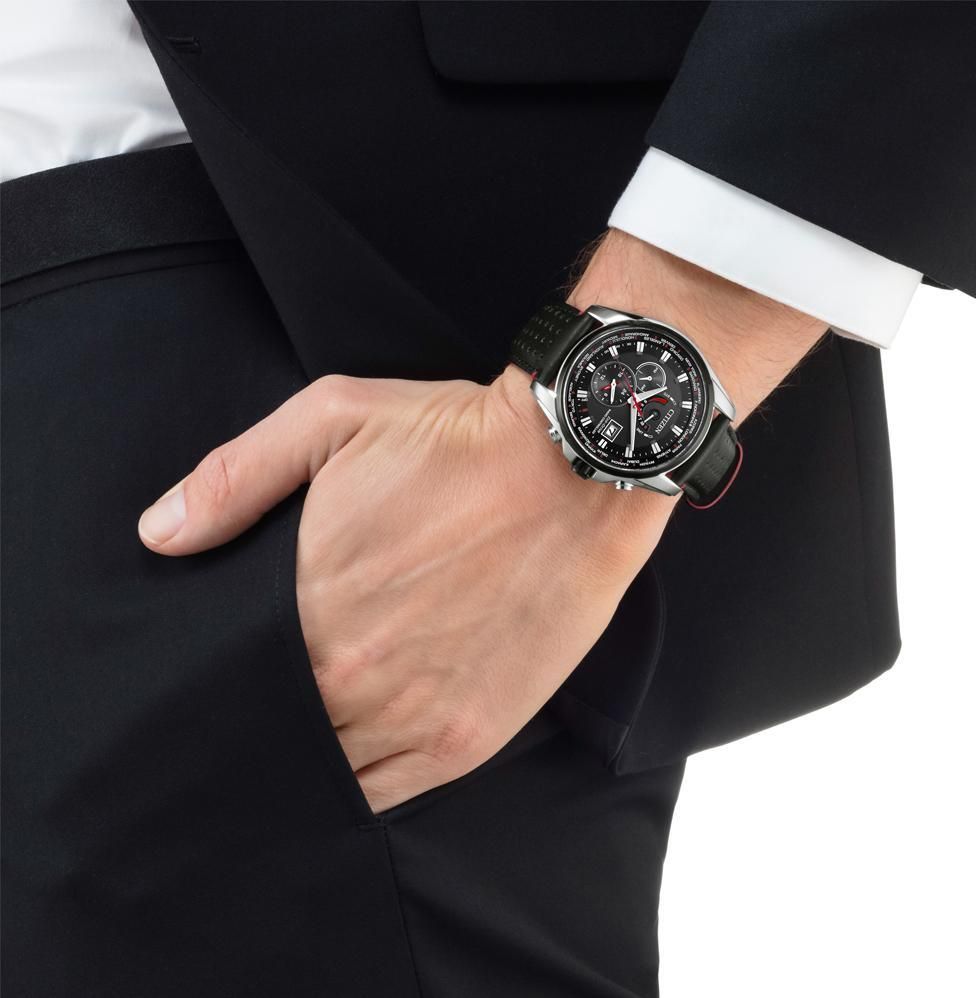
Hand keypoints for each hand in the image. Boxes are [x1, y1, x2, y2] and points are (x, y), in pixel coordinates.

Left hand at [136, 229, 825, 814]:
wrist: (573, 469)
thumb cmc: (456, 441)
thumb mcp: (334, 419)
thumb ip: (237, 478)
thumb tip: (159, 535)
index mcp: (308, 605)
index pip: (228, 680)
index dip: (216, 688)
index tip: (213, 684)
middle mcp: (353, 675)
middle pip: (274, 732)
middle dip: (257, 724)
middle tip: (250, 716)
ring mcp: (414, 716)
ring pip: (326, 773)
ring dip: (304, 762)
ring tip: (299, 741)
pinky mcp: (469, 736)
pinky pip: (387, 792)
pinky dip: (357, 788)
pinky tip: (345, 766)